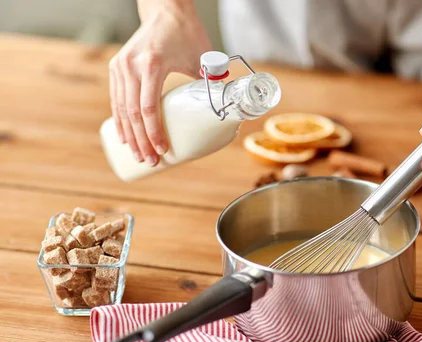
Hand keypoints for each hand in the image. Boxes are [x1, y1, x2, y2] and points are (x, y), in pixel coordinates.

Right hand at [109, 0, 210, 165]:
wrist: (165, 9)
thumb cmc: (186, 33)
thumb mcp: (201, 57)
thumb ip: (209, 83)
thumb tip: (221, 110)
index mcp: (151, 65)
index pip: (149, 107)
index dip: (154, 133)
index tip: (163, 151)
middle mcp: (131, 66)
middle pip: (133, 113)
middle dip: (141, 141)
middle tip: (150, 161)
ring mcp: (120, 67)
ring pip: (121, 109)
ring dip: (129, 135)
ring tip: (138, 155)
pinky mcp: (117, 68)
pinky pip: (116, 99)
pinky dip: (120, 120)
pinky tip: (124, 137)